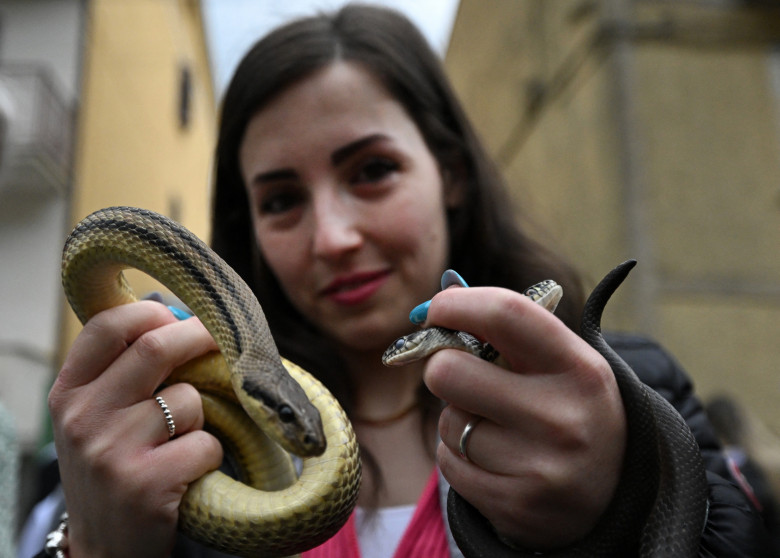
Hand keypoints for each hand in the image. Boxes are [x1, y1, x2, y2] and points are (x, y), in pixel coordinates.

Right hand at [48, 301, 223, 557]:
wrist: (105, 549)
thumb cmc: (114, 468)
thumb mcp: (98, 418)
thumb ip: (124, 371)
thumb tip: (182, 315)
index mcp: (68, 392)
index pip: (106, 326)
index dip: (152, 313)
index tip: (179, 318)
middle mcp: (81, 417)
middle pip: (155, 348)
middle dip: (200, 337)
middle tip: (222, 342)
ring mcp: (110, 451)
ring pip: (188, 399)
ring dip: (203, 415)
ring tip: (184, 439)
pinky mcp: (144, 483)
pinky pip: (206, 443)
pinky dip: (211, 454)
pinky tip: (189, 472)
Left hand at [421, 286, 626, 549]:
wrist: (613, 496)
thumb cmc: (571, 408)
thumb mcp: (563, 363)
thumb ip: (509, 330)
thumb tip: (441, 296)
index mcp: (580, 369)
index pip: (504, 314)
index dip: (456, 304)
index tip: (437, 310)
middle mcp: (563, 418)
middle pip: (449, 371)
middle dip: (442, 366)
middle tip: (460, 373)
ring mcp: (539, 468)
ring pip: (448, 421)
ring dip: (457, 418)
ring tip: (497, 426)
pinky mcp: (514, 506)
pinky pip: (448, 463)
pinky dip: (458, 455)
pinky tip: (495, 459)